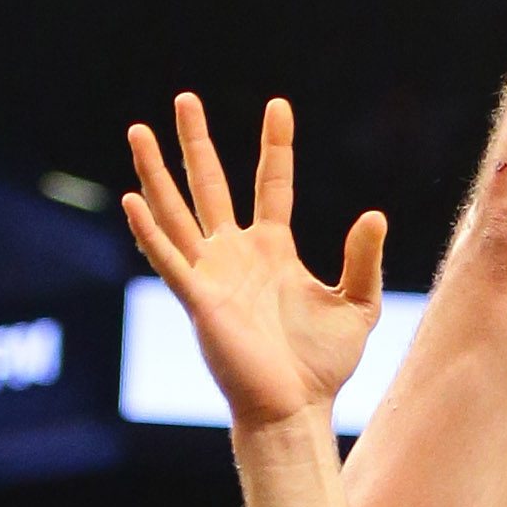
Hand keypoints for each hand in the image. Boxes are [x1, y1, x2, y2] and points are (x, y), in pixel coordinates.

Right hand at [124, 95, 386, 430]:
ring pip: (177, 212)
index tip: (278, 106)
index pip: (271, 184)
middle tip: (185, 98)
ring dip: (156, 173)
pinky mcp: (198, 300)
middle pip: (209, 185)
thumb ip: (363, 260)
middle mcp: (236, 255)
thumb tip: (375, 215)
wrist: (296, 408)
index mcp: (273, 250)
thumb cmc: (324, 364)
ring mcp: (212, 274)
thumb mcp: (358, 305)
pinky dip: (149, 232)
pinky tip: (131, 200)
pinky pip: (169, 260)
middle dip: (196, 143)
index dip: (275, 146)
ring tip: (139, 131)